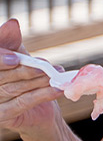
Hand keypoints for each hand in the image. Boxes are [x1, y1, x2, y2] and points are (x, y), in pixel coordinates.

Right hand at [0, 19, 61, 136]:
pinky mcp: (2, 116)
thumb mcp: (20, 57)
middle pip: (2, 76)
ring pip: (14, 88)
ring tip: (58, 77)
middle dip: (27, 70)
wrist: (41, 109)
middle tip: (47, 67)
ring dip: (39, 81)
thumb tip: (12, 23)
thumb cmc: (27, 78)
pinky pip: (23, 103)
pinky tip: (58, 89)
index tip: (16, 57)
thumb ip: (12, 41)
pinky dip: (43, 94)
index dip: (0, 58)